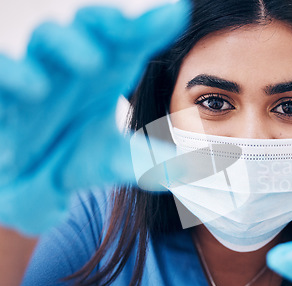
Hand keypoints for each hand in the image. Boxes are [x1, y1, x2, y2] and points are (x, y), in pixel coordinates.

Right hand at [0, 1, 189, 234]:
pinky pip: (2, 70)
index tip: (177, 14)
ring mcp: (38, 77)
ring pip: (48, 39)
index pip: (128, 42)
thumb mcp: (115, 160)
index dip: (150, 26)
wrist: (28, 186)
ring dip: (69, 45)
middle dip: (107, 24)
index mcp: (106, 76)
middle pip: (89, 27)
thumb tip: (196, 167)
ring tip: (93, 65)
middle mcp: (73, 69)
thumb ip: (150, 160)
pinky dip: (15, 74)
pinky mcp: (3, 96)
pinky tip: (37, 90)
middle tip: (129, 29)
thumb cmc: (73, 157)